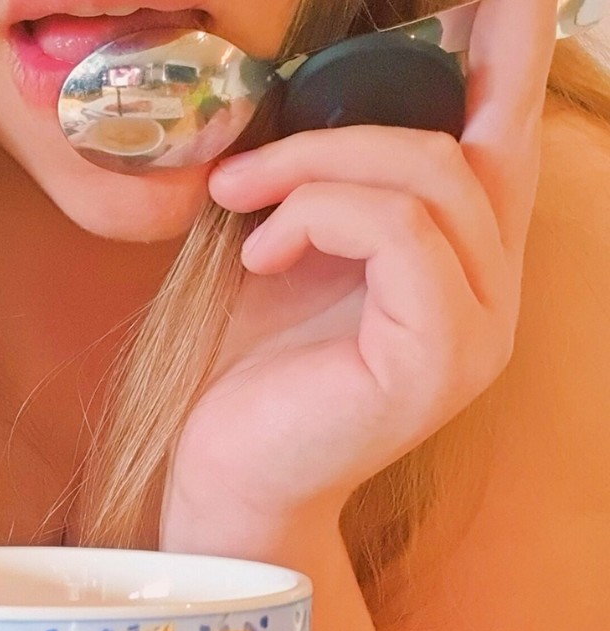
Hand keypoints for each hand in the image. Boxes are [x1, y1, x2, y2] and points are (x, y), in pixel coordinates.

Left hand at [162, 0, 557, 550]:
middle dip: (360, 113)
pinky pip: (399, 230)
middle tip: (256, 149)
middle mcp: (489, 294)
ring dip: (315, 165)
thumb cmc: (248, 371)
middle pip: (468, 144)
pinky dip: (318, 216)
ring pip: (431, 176)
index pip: (501, 140)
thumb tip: (322, 97)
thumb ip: (335, 190)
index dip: (506, 54)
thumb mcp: (294, 256)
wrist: (226, 474)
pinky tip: (261, 252)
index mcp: (461, 265)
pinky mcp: (438, 356)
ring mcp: (476, 330)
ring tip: (239, 199)